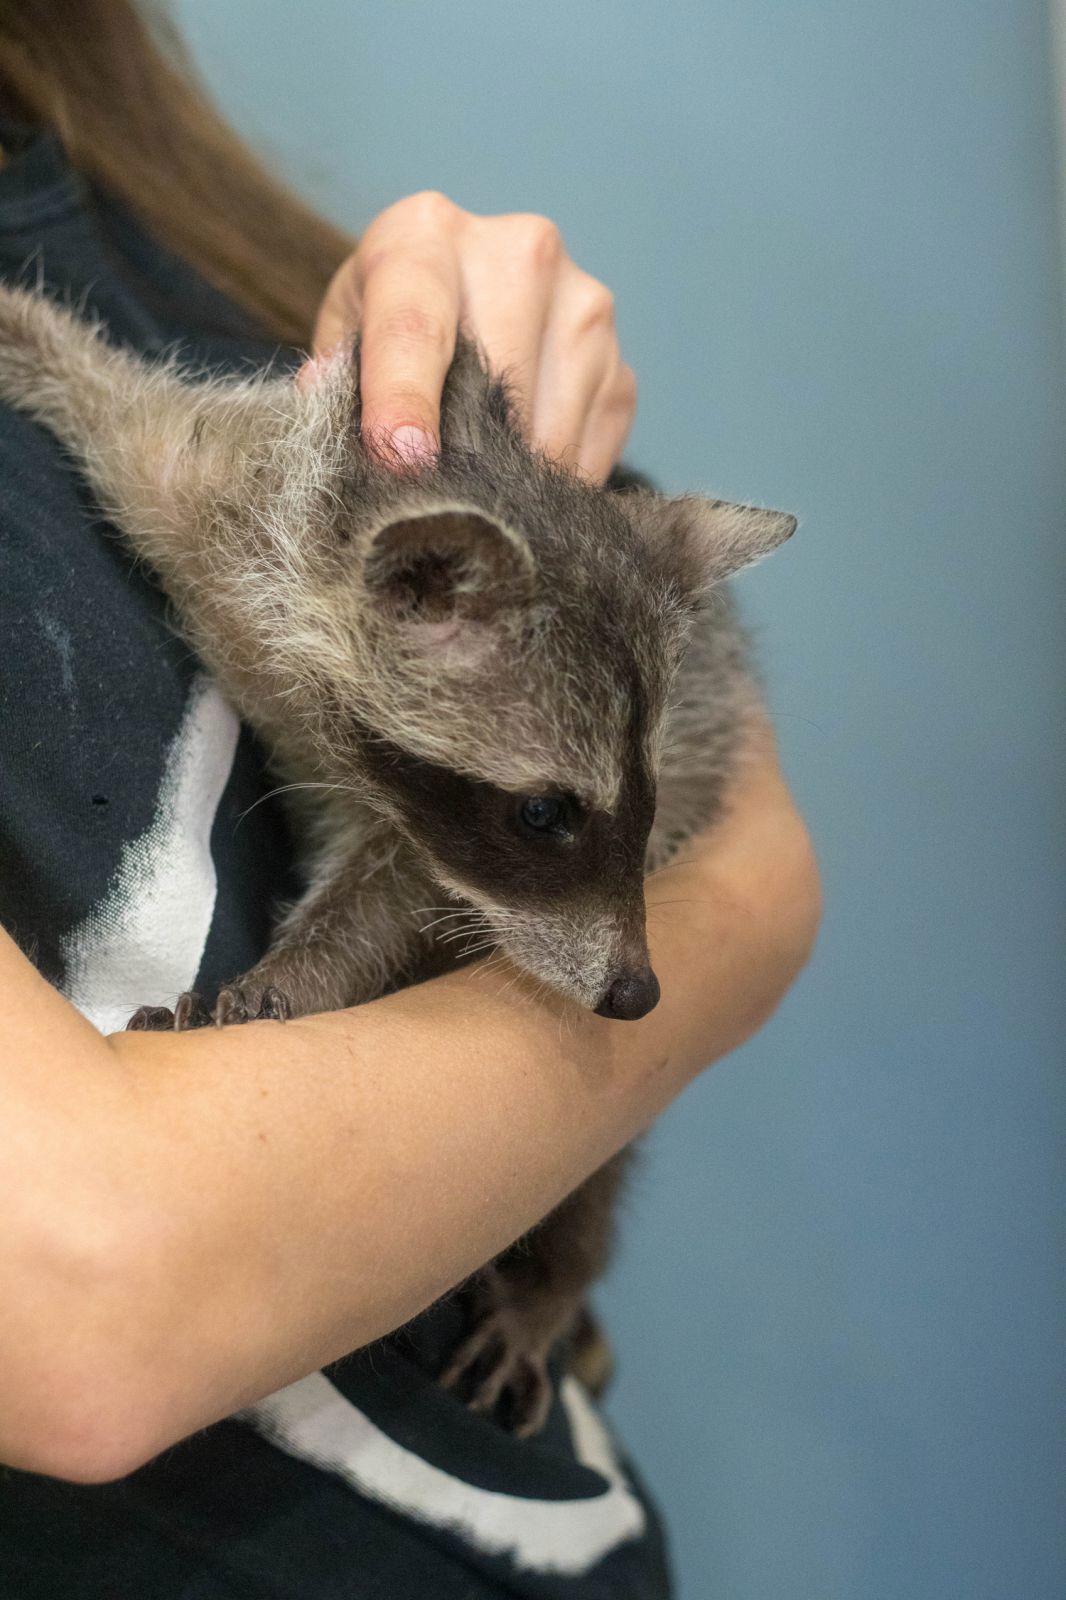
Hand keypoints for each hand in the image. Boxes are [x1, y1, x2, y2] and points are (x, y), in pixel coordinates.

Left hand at [303, 191, 636, 483]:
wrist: (466, 302)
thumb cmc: (388, 326)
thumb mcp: (343, 340)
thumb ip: (334, 382)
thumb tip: (323, 408)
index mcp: (425, 236)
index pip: (415, 326)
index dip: (406, 399)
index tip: (403, 459)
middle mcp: (520, 253)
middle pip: (498, 384)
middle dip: (463, 461)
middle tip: (432, 513)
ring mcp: (585, 309)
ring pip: (548, 434)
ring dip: (508, 483)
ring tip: (471, 495)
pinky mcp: (621, 369)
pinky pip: (587, 458)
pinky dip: (549, 487)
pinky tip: (515, 479)